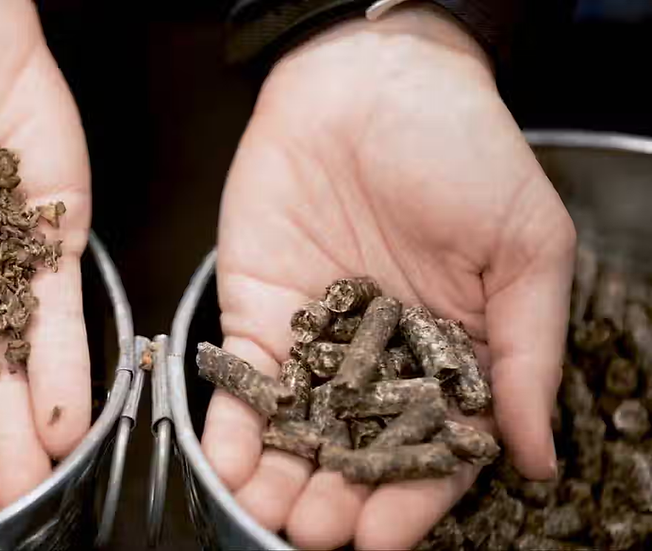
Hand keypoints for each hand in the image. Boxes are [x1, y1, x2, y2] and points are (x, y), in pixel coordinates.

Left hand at [202, 5, 574, 548]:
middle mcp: (380, 363)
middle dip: (335, 500)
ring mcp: (315, 343)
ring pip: (295, 433)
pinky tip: (227, 466)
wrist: (370, 82)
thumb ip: (526, 355)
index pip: (432, 452)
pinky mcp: (258, 314)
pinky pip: (242, 384)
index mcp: (452, 357)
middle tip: (315, 532)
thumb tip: (537, 458)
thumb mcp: (525, 249)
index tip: (384, 538)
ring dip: (279, 480)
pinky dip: (232, 427)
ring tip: (269, 515)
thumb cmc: (463, 151)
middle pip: (355, 455)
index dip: (411, 500)